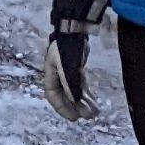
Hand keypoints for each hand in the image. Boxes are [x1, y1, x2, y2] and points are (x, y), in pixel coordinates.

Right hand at [42, 0, 102, 122]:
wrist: (75, 26)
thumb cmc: (68, 46)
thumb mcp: (69, 68)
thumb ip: (72, 85)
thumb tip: (77, 102)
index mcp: (49, 72)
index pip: (52, 94)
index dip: (61, 107)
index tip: (73, 117)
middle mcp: (57, 72)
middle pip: (64, 95)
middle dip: (74, 107)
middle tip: (85, 117)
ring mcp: (67, 69)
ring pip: (74, 90)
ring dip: (82, 101)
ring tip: (94, 112)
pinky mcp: (77, 66)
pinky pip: (80, 84)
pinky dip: (86, 92)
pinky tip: (93, 101)